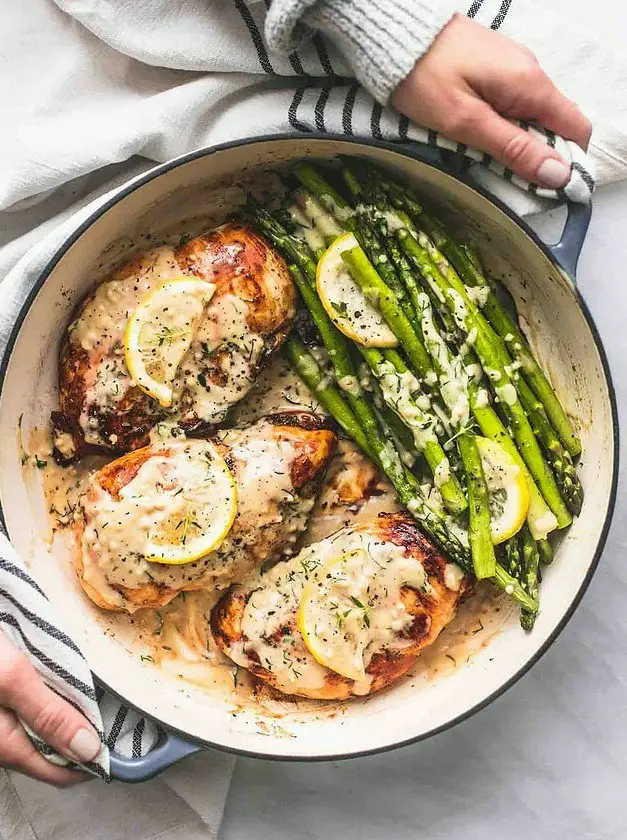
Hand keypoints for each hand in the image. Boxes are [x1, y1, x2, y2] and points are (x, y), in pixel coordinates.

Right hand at [0, 630, 100, 785]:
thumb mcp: (12, 679)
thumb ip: (49, 715)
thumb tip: (89, 750)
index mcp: (6, 745)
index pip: (61, 772)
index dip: (93, 758)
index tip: (121, 738)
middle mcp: (0, 741)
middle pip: (52, 748)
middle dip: (81, 730)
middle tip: (109, 704)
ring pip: (40, 727)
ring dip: (63, 711)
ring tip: (88, 688)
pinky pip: (28, 709)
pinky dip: (47, 697)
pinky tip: (57, 675)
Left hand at [391, 14, 591, 187]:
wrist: (395, 33)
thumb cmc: (424, 77)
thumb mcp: (467, 122)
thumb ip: (513, 148)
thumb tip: (558, 174)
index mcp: (531, 85)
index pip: (576, 129)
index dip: (567, 163)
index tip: (545, 189)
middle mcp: (530, 72)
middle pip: (554, 125)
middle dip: (536, 156)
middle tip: (501, 176)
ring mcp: (513, 67)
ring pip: (530, 116)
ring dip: (515, 142)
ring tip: (480, 156)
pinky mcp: (494, 67)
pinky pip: (511, 102)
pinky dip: (500, 124)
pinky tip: (473, 131)